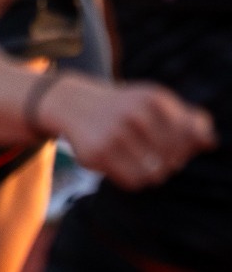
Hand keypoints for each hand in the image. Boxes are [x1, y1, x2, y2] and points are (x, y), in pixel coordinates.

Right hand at [46, 75, 216, 190]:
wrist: (72, 102)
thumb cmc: (124, 107)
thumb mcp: (155, 104)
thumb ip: (190, 120)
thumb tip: (209, 142)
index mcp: (154, 98)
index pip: (190, 138)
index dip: (186, 146)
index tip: (172, 142)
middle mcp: (134, 114)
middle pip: (175, 158)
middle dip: (168, 161)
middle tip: (152, 153)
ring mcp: (113, 134)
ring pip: (155, 173)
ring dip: (151, 171)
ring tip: (140, 160)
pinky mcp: (96, 153)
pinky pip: (132, 181)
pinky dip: (133, 178)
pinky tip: (124, 165)